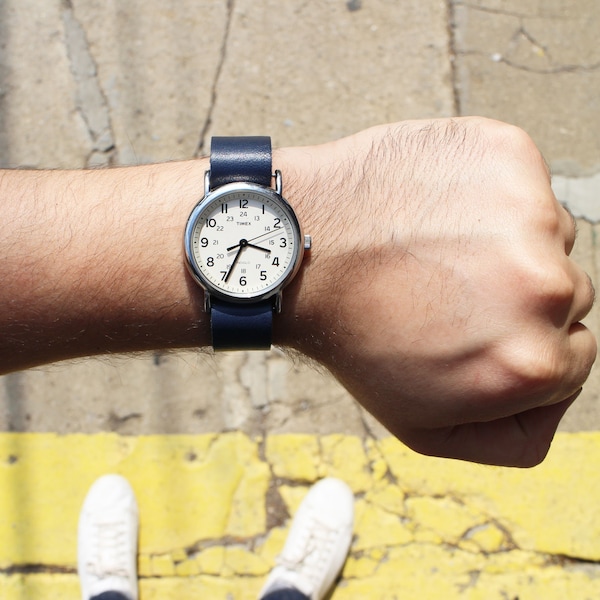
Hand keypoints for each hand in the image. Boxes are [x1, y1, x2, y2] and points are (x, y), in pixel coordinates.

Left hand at [277, 117, 595, 466]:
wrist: (302, 250)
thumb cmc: (355, 336)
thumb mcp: (425, 427)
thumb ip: (511, 439)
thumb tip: (556, 405)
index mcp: (533, 363)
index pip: (573, 357)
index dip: (520, 346)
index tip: (473, 330)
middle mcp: (546, 288)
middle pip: (567, 296)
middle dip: (515, 299)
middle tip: (446, 291)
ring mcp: (529, 213)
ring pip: (547, 238)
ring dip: (503, 245)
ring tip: (436, 250)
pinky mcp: (508, 155)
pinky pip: (524, 186)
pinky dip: (489, 197)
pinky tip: (438, 212)